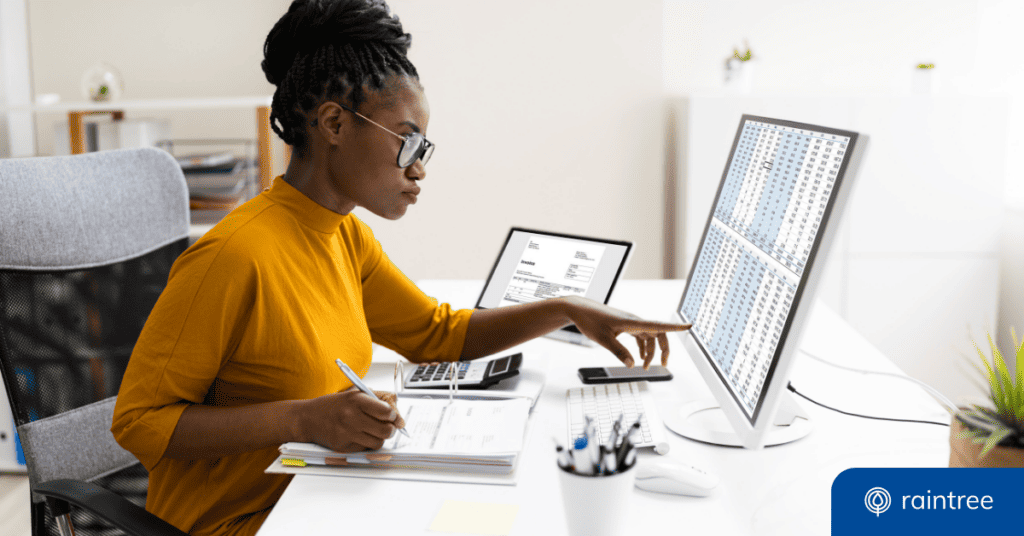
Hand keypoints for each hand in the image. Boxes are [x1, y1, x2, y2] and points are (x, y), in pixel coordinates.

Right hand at [296, 387, 405, 452]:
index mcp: (356, 400)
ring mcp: (347, 433)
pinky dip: (366, 443)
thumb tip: (398, 416)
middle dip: (390, 429)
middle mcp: (351, 416)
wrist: (308, 418)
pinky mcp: (343, 447)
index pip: (386, 411)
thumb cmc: (334, 405)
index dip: (393, 415)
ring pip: (378, 442)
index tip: (392, 415)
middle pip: (386, 430)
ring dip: (379, 438)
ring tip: (372, 431)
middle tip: (387, 426)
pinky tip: (359, 436)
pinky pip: (365, 449)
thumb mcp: (354, 394)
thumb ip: (378, 399)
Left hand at [563, 296, 690, 368]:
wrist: (579, 309)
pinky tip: (639, 357)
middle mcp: (634, 321)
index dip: (675, 327)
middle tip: (663, 364)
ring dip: (650, 351)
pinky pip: (640, 336)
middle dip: (663, 349)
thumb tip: (632, 364)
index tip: (689, 326)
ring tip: (646, 366)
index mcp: (632, 322)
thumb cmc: (590, 320)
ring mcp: (630, 322)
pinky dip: (642, 347)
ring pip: (649, 336)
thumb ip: (619, 352)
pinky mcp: (625, 325)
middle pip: (658, 333)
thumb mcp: (603, 339)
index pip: (659, 325)